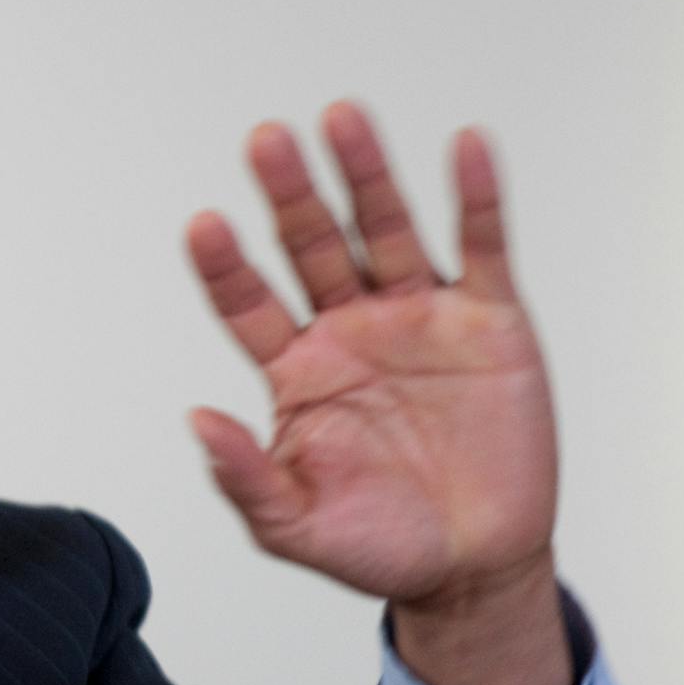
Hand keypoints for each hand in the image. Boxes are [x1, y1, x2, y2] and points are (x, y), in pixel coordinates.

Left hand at [187, 101, 570, 684]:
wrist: (474, 567)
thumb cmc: (376, 545)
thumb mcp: (294, 526)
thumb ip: (243, 477)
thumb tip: (195, 420)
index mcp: (295, 369)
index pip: (247, 302)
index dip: (225, 265)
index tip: (203, 224)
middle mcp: (349, 328)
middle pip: (311, 245)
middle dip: (289, 194)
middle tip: (263, 140)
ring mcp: (418, 316)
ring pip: (386, 228)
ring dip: (365, 173)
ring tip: (340, 117)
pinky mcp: (488, 319)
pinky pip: (481, 246)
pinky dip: (474, 197)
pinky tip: (462, 147)